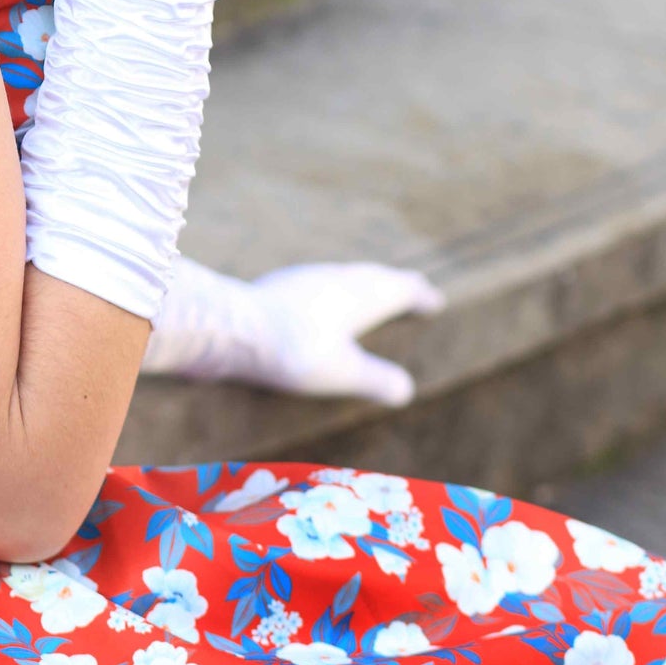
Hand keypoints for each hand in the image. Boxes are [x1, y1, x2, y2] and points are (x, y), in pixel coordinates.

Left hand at [141, 253, 447, 404]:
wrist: (230, 326)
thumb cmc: (292, 350)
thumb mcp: (343, 372)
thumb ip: (376, 379)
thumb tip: (406, 389)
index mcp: (360, 295)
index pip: (400, 288)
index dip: (419, 295)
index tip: (435, 300)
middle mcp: (336, 278)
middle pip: (373, 276)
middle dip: (395, 283)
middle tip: (410, 288)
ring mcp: (305, 278)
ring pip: (344, 276)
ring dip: (363, 283)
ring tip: (368, 293)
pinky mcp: (280, 286)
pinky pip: (319, 283)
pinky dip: (334, 290)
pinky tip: (319, 302)